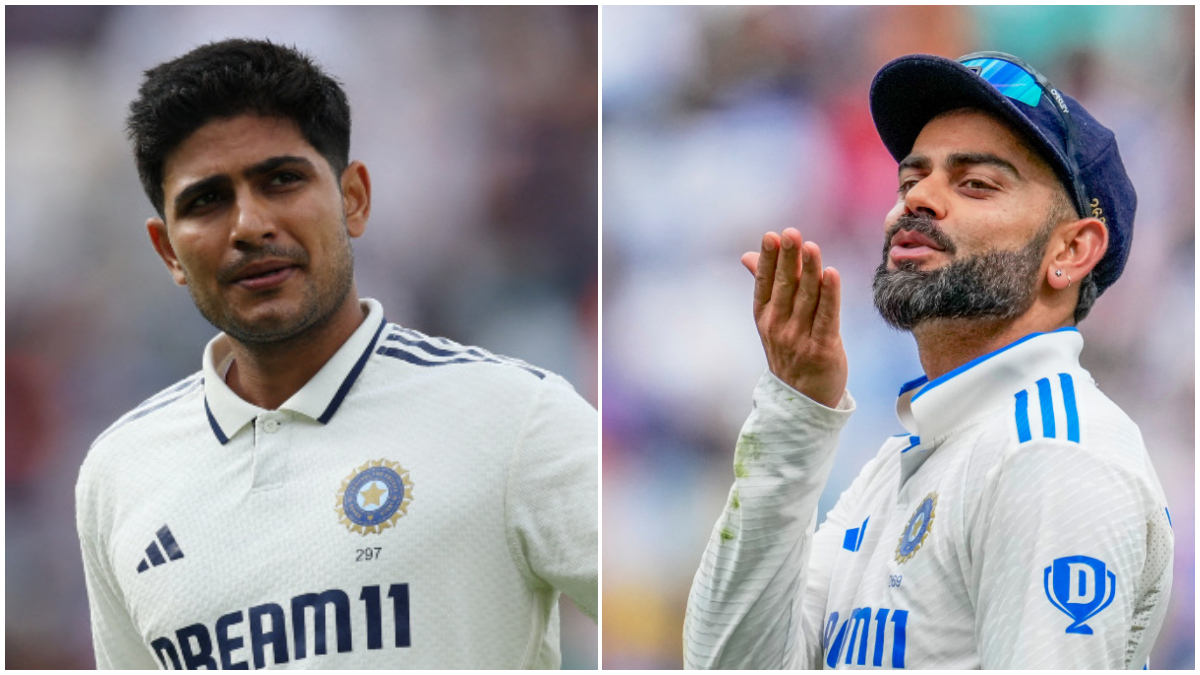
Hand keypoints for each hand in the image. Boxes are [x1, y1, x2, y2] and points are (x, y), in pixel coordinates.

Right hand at [741, 228, 846, 407]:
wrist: (803, 399)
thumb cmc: (790, 350)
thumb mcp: (771, 319)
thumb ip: (764, 284)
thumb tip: (747, 255)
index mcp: (764, 316)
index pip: (765, 283)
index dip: (768, 259)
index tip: (771, 236)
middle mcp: (778, 326)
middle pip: (785, 286)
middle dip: (788, 258)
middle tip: (791, 233)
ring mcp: (799, 339)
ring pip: (807, 298)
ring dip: (810, 271)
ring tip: (812, 247)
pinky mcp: (823, 349)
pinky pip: (827, 318)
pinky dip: (830, 295)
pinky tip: (832, 274)